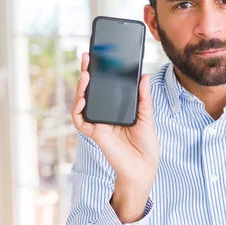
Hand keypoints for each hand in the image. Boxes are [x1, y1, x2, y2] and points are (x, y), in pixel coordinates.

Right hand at [72, 52, 159, 221]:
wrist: (145, 166)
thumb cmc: (146, 144)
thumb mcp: (147, 116)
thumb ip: (143, 97)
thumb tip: (144, 76)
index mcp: (116, 109)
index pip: (104, 88)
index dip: (99, 74)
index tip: (98, 58)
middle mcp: (104, 115)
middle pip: (90, 92)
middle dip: (86, 74)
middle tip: (86, 58)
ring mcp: (98, 124)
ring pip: (82, 103)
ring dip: (81, 88)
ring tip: (86, 74)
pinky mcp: (96, 133)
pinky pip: (80, 121)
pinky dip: (78, 110)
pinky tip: (82, 99)